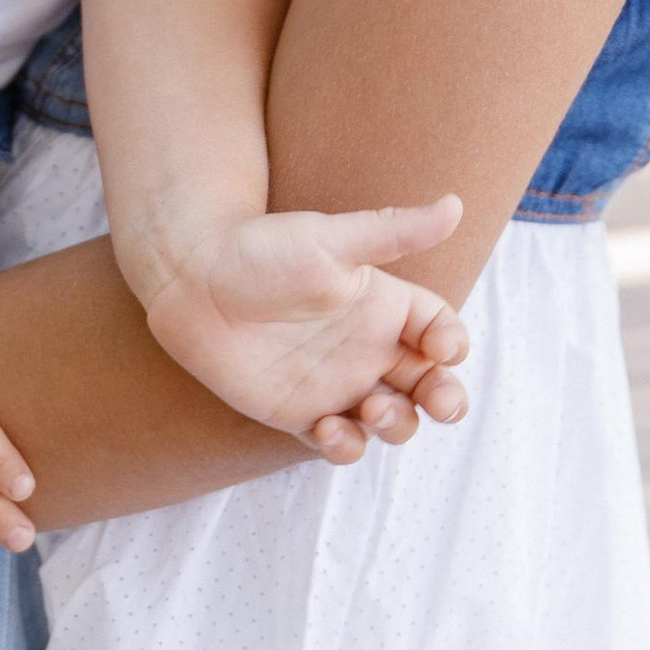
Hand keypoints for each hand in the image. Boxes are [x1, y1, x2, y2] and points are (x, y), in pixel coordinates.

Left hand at [137, 201, 470, 447]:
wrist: (192, 279)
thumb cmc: (262, 249)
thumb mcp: (333, 240)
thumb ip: (394, 232)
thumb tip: (457, 204)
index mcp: (384, 305)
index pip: (440, 331)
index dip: (451, 344)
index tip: (441, 348)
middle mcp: (368, 347)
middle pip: (429, 384)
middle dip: (446, 399)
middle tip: (442, 404)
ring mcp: (337, 383)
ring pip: (393, 420)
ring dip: (399, 424)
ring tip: (375, 409)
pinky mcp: (301, 413)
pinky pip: (340, 442)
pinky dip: (347, 445)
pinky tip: (330, 428)